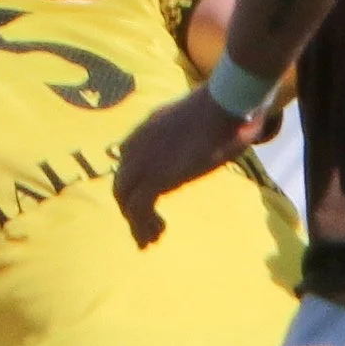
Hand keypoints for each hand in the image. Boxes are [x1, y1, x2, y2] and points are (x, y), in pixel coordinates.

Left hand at [114, 88, 264, 246]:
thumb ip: (191, 135)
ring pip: (126, 200)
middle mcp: (136, 146)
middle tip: (146, 229)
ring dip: (136, 224)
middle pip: (121, 184)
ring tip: (151, 240)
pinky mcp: (155, 178)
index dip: (133, 186)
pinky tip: (155, 237)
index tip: (146, 203)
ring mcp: (142, 162)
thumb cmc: (219, 112)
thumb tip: (223, 136)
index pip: (126, 163)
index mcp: (144, 131)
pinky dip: (143, 226)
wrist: (221, 105)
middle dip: (130, 210)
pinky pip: (138, 209)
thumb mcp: (196, 123)